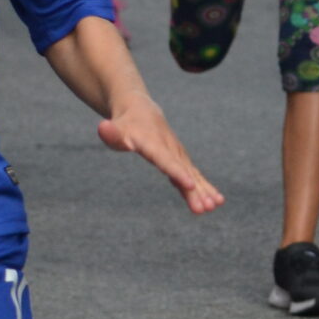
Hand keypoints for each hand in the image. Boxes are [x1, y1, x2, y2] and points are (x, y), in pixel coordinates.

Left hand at [96, 94, 223, 213]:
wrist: (142, 111)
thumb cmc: (125, 125)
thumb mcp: (115, 128)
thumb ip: (110, 133)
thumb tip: (103, 128)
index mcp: (153, 143)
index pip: (166, 160)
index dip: (177, 172)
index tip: (189, 185)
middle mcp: (170, 149)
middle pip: (184, 171)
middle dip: (195, 190)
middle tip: (206, 207)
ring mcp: (178, 155)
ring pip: (192, 174)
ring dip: (204, 190)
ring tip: (215, 205)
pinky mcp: (181, 161)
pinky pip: (193, 175)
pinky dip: (205, 187)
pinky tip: (215, 201)